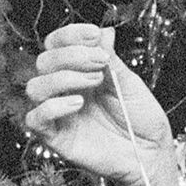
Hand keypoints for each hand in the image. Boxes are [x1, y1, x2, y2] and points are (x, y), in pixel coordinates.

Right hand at [23, 24, 178, 185]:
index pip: (57, 44)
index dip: (70, 34)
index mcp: (80, 71)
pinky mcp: (55, 137)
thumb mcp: (130, 83)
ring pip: (35, 87)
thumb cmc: (141, 119)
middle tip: (101, 63)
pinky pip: (35, 119)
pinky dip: (53, 106)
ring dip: (63, 78)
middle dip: (72, 55)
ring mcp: (58, 114)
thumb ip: (112, 59)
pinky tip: (79, 104)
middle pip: (44, 61)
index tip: (93, 35)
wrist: (150, 154)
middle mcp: (65, 90)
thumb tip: (102, 32)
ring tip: (94, 82)